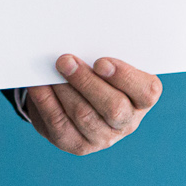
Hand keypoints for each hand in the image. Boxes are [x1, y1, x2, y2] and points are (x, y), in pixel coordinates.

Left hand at [25, 55, 160, 154]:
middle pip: (113, 107)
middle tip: (65, 60)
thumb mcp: (108, 63)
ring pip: (84, 116)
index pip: (146, 92)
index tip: (100, 62)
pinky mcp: (76, 144)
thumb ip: (102, 53)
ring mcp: (102, 138)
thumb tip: (80, 40)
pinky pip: (60, 125)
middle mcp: (127, 122)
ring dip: (64, 90)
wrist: (78, 97)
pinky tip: (39, 86)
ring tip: (51, 70)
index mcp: (142, 99)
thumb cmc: (98, 72)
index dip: (124, 77)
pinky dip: (47, 102)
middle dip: (86, 82)